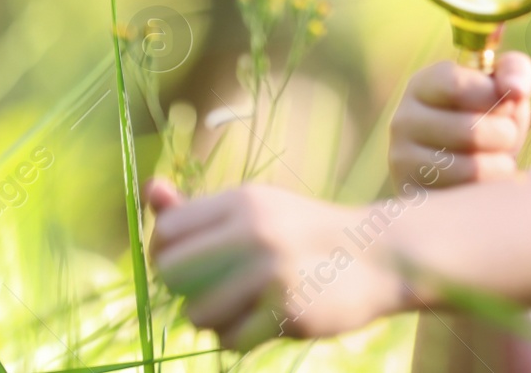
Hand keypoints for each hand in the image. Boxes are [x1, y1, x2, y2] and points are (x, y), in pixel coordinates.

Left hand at [144, 178, 409, 351]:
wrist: (379, 255)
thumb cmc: (306, 232)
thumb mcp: (258, 208)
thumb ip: (201, 209)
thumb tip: (151, 190)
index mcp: (245, 201)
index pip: (166, 233)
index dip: (167, 254)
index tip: (191, 263)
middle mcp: (256, 232)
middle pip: (171, 275)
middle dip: (186, 289)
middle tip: (217, 288)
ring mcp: (272, 272)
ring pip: (197, 314)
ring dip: (217, 318)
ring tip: (248, 304)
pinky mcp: (288, 310)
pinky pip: (229, 341)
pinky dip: (242, 337)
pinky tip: (268, 319)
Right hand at [388, 53, 530, 190]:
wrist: (468, 165)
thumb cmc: (488, 116)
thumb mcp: (503, 86)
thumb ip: (515, 72)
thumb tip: (515, 90)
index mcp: (423, 84)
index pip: (458, 87)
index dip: (496, 97)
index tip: (507, 102)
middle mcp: (403, 120)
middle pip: (472, 131)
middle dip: (507, 134)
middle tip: (505, 135)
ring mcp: (403, 162)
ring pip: (473, 169)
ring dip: (502, 164)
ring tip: (497, 157)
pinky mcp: (415, 198)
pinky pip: (469, 198)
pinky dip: (491, 189)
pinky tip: (486, 181)